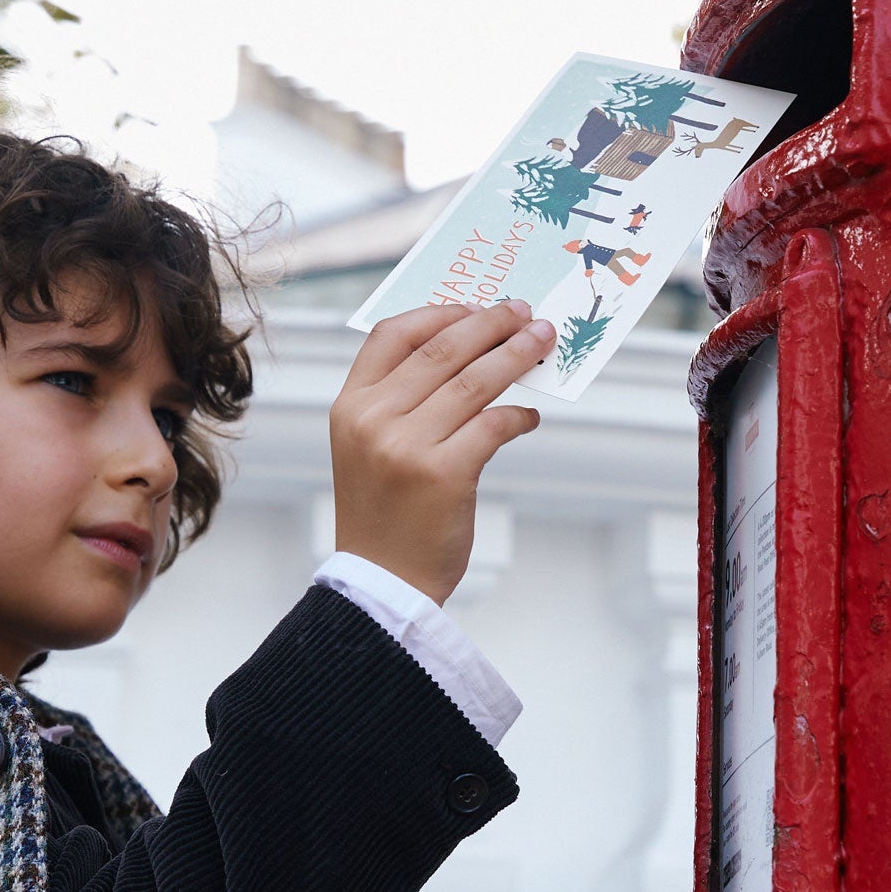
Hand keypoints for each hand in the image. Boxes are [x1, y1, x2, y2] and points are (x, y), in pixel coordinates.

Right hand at [329, 300, 551, 605]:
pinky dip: (519, 415)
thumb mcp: (368, 448)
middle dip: (491, 325)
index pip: (392, 334)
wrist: (381, 583)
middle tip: (524, 313)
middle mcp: (373, 419)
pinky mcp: (444, 475)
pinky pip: (494, 424)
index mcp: (349, 406)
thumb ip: (400, 400)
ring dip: (515, 356)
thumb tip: (469, 352)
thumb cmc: (383, 514)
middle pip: (442, 349)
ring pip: (474, 381)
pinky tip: (530, 416)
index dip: (439, 313)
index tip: (475, 308)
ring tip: (541, 343)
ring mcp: (406, 446)